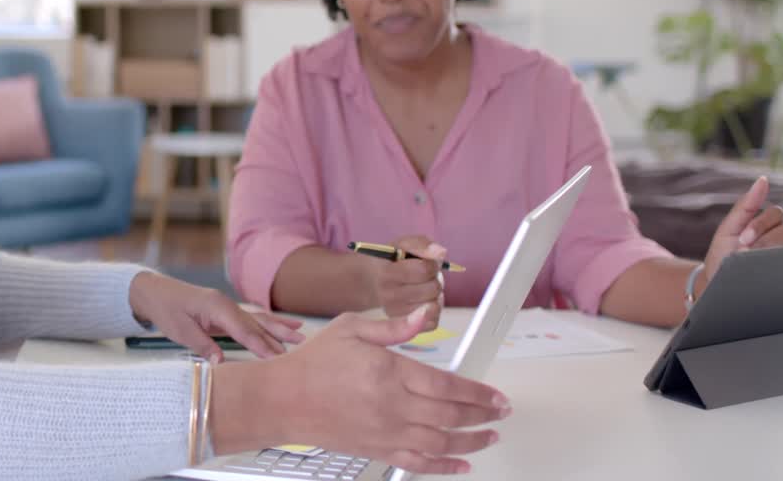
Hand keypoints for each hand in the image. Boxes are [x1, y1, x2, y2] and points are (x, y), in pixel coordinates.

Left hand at [128, 271, 304, 360]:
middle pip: (256, 324)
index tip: (276, 359)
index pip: (244, 330)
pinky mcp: (228, 311)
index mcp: (217, 307)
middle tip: (300, 351)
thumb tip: (221, 362)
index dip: (261, 345)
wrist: (156, 292)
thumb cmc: (167, 310)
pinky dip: (270, 323)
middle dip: (278, 338)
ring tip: (301, 337)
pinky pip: (253, 318)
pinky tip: (286, 325)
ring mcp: (229, 306)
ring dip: (280, 329)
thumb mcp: (180, 331)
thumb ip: (203, 345)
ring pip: (259, 320)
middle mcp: (227, 305)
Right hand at [214, 305, 508, 474]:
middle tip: (501, 412)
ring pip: (442, 442)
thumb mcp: (351, 328)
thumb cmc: (312, 363)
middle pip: (451, 415)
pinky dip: (445, 467)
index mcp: (389, 371)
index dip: (478, 392)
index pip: (447, 384)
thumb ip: (393, 327)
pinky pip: (418, 464)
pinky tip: (461, 464)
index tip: (495, 394)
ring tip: (490, 437)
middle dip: (483, 415)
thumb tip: (422, 316)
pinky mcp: (377, 449)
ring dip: (472, 441)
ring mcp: (386, 431)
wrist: (282, 399)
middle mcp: (392, 405)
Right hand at [375, 236, 445, 328]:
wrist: (376, 280)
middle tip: (425, 276)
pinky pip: (433, 323)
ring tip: (424, 288)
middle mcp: (389, 296)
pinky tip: (425, 302)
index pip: (424, 270)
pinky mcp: (404, 328)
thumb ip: (422, 244)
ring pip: (434, 306)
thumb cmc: (394, 261)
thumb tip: (441, 252)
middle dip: (434, 279)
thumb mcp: (404, 245)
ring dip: (435, 295)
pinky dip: (434, 311)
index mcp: (387, 273)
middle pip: (432, 288)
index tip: (426, 263)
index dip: (432, 264)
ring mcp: (397, 313)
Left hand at [702, 177, 782, 290]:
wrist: (719, 286)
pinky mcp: (782, 266)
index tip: (742, 240)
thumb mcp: (730, 229)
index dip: (759, 225)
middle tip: (744, 253)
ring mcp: (781, 251)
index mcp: (769, 225)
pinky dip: (777, 256)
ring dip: (770, 250)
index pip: (777, 213)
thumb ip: (746, 205)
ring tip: (752, 262)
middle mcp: (781, 236)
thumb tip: (762, 179)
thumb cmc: (724, 256)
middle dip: (763, 240)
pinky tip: (769, 263)